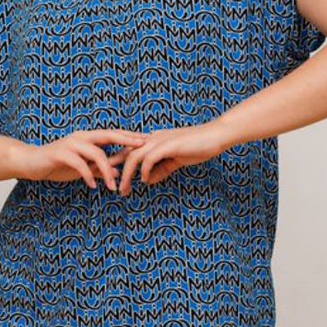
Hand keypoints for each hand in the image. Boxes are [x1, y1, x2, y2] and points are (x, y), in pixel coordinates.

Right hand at [18, 129, 146, 189]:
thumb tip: (118, 172)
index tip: (146, 139)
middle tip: (141, 148)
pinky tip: (93, 186)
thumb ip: (99, 168)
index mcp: (88, 137)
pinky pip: (79, 164)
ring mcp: (71, 143)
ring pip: (96, 153)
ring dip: (107, 170)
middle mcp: (81, 136)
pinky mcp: (60, 153)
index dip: (129, 136)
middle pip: (108, 135)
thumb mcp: (83, 166)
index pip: (113, 133)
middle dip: (126, 140)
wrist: (31, 162)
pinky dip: (88, 175)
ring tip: (113, 186)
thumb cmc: (58, 163)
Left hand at [118, 119, 232, 196]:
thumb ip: (161, 169)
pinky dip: (145, 170)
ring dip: (127, 175)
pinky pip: (149, 159)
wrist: (215, 136)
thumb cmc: (198, 147)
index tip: (110, 177)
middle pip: (126, 153)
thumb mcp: (175, 160)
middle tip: (113, 188)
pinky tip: (145, 180)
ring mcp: (160, 140)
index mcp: (154, 140)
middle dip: (117, 171)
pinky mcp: (169, 145)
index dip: (118, 162)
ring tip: (124, 189)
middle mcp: (153, 138)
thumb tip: (147, 180)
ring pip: (134, 157)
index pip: (129, 150)